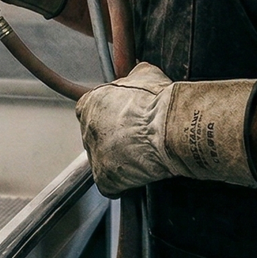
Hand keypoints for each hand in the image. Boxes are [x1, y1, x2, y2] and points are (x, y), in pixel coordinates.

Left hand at [75, 62, 256, 195]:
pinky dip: (123, 184)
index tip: (121, 118)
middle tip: (137, 138)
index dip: (107, 115)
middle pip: (96, 136)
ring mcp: (94, 155)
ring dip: (119, 160)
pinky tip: (137, 178)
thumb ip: (134, 75)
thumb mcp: (145, 75)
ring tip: (142, 157)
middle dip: (114, 137)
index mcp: (90, 104)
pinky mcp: (105, 178)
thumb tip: (138, 71)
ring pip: (103, 160)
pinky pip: (110, 185)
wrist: (169, 127)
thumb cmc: (158, 102)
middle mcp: (87, 129)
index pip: (89, 111)